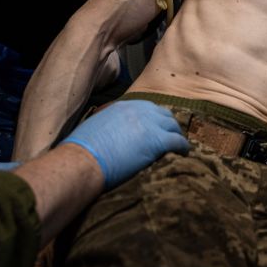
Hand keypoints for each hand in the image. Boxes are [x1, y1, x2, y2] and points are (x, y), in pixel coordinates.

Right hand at [63, 99, 189, 188]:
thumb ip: (108, 126)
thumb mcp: (96, 127)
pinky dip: (183, 147)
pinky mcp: (157, 141)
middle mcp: (139, 111)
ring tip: (180, 145)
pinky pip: (178, 141)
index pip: (147, 108)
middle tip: (171, 136)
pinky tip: (184, 153)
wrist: (83, 159)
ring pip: (173, 126)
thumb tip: (110, 135)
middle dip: (168, 125)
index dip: (154, 119)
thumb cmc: (82, 150)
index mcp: (124, 107)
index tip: (156, 127)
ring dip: (177, 135)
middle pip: (163, 114)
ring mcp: (150, 124)